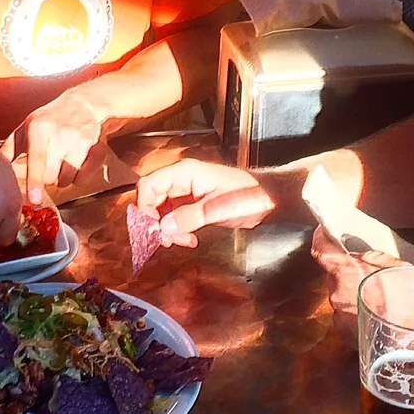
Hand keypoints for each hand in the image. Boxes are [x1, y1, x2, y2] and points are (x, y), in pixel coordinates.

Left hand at [2, 89, 106, 206]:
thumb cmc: (47, 120)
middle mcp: (61, 133)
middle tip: (47, 166)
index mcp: (39, 128)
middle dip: (47, 178)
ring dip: (63, 178)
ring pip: (69, 179)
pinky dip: (80, 177)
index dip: (35, 181)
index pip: (37, 159)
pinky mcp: (96, 147)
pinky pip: (86, 176)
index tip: (34, 199)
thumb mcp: (24, 129)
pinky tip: (77, 164)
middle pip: (52, 175)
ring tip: (61, 163)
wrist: (81, 104)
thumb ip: (8, 150)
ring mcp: (80, 140)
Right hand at [135, 158, 274, 247]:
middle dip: (156, 221)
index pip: (149, 185)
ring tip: (181, 241)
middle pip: (152, 198)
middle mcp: (181, 180)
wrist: (268, 200)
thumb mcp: (218, 208)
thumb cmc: (248, 195)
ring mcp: (186, 191)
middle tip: (165, 238)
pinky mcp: (191, 203)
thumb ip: (190, 217)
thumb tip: (164, 226)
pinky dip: (177, 230)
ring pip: (162, 210)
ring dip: (167, 228)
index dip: (145, 206)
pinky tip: (188, 239)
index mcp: (185, 173)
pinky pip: (174, 216)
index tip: (152, 226)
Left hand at [310, 227, 413, 345]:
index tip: (325, 233)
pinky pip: (349, 318)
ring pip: (342, 298)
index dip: (322, 240)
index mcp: (347, 274)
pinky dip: (359, 315)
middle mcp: (336, 296)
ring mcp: (340, 319)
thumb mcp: (402, 269)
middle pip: (335, 277)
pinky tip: (380, 318)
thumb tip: (360, 257)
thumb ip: (375, 259)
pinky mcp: (346, 338)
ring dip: (355, 296)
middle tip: (373, 275)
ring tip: (382, 301)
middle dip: (349, 273)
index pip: (322, 251)